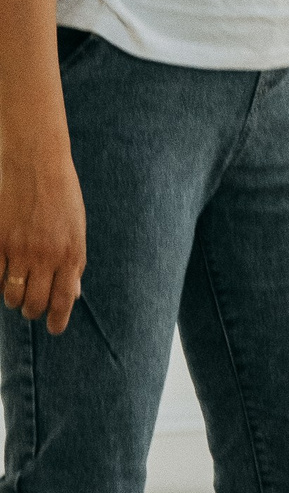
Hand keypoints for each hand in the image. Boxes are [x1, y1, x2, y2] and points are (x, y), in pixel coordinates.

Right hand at [0, 138, 87, 332]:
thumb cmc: (62, 195)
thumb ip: (74, 263)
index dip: (57, 321)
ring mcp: (20, 251)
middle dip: (33, 310)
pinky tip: (4, 273)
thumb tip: (72, 295)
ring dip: (14, 298)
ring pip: (12, 297)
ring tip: (18, 288)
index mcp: (71, 253)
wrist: (37, 163)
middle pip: (34, 305)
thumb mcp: (77, 229)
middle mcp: (46, 257)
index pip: (63, 301)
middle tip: (32, 305)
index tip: (54, 328)